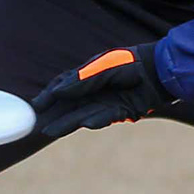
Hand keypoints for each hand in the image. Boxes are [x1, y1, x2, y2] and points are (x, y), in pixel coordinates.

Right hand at [31, 43, 179, 135]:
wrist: (159, 69)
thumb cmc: (130, 62)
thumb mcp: (102, 68)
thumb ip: (81, 81)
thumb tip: (57, 92)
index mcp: (87, 76)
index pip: (62, 88)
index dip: (48, 97)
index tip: (34, 106)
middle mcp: (94, 91)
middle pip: (68, 105)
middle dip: (53, 115)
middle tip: (34, 126)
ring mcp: (107, 102)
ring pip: (82, 114)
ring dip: (67, 123)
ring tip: (49, 131)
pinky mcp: (121, 112)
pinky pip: (105, 117)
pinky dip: (96, 121)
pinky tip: (85, 123)